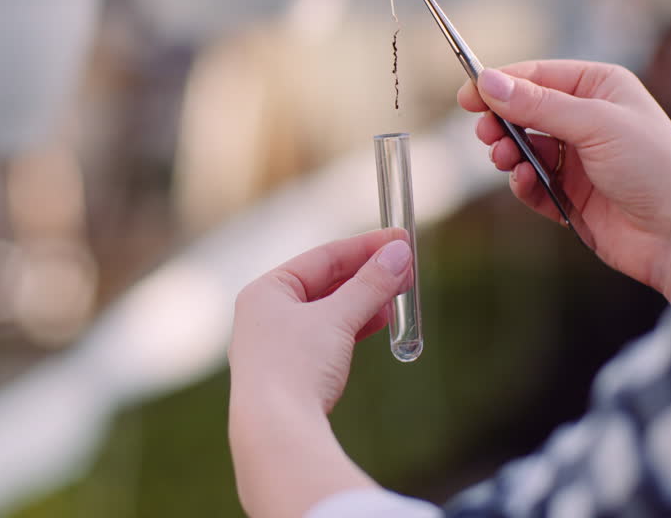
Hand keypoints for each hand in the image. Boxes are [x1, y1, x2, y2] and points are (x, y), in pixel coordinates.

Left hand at [228, 229, 411, 516]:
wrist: (275, 431)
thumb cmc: (296, 366)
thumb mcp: (337, 318)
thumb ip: (370, 284)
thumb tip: (400, 253)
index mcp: (265, 291)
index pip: (322, 257)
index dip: (364, 247)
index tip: (400, 240)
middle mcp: (265, 314)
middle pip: (325, 283)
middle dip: (367, 275)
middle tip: (406, 267)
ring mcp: (276, 345)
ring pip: (328, 312)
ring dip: (364, 300)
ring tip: (398, 293)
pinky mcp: (290, 373)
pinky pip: (327, 337)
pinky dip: (353, 326)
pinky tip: (379, 321)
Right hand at [458, 60, 670, 303]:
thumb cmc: (655, 169)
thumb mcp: (595, 125)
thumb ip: (538, 105)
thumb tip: (489, 82)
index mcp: (600, 88)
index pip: (537, 75)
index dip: (500, 84)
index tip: (468, 96)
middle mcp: (587, 119)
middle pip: (524, 111)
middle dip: (501, 122)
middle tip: (487, 136)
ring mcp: (578, 158)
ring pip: (523, 147)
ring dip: (509, 154)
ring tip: (506, 162)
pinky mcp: (570, 194)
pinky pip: (531, 182)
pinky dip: (523, 183)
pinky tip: (527, 185)